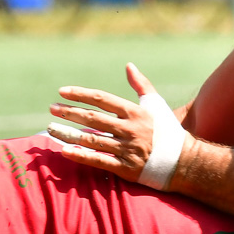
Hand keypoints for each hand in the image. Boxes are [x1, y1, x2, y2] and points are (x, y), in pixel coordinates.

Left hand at [49, 63, 185, 182]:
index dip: (80, 94)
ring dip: (68, 134)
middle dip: (69, 112)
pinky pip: (98, 161)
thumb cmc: (167, 130)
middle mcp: (129, 129)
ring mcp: (126, 149)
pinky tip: (64, 151)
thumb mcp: (156, 103)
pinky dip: (80, 156)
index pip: (101, 99)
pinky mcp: (125, 168)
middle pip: (92, 118)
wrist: (183, 161)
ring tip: (50, 129)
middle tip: (51, 108)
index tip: (62, 92)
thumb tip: (129, 65)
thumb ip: (141, 84)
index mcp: (134, 112)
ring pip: (90, 139)